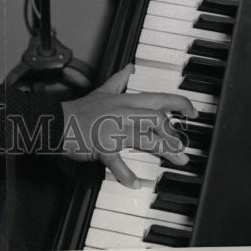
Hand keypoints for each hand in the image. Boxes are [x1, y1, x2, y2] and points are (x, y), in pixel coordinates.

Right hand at [60, 65, 196, 187]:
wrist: (57, 121)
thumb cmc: (80, 110)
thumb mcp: (102, 91)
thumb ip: (119, 81)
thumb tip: (130, 67)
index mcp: (124, 100)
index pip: (158, 97)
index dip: (179, 102)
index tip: (193, 111)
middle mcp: (121, 111)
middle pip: (156, 118)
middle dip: (174, 133)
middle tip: (182, 147)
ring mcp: (112, 128)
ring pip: (144, 137)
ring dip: (164, 149)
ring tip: (178, 160)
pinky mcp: (101, 145)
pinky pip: (116, 161)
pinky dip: (125, 174)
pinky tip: (135, 183)